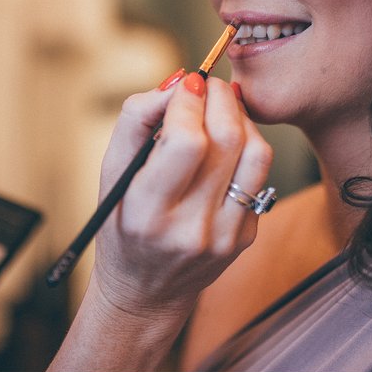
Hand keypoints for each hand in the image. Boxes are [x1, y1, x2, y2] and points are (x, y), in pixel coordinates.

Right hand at [94, 72, 272, 315]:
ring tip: (222, 109)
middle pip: (227, 140)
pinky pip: (259, 176)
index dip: (190, 102)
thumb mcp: (111, 173)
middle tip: (209, 85)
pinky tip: (227, 145)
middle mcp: (189, 227)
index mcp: (147, 211)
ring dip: (242, 118)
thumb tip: (177, 82)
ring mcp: (224, 235)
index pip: (186, 142)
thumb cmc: (123, 220)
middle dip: (221, 98)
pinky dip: (246, 147)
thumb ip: (135, 120)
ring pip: (256, 153)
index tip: (188, 82)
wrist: (145, 289)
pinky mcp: (245, 237)